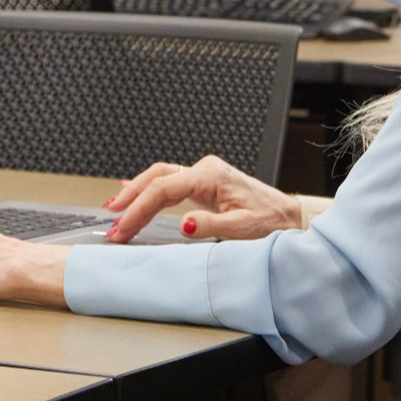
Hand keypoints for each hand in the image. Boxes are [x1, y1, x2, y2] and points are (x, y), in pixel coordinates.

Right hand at [103, 155, 299, 243]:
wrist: (287, 216)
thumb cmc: (270, 221)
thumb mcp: (243, 229)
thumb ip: (212, 227)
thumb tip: (184, 224)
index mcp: (211, 176)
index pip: (164, 189)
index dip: (139, 208)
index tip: (123, 226)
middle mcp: (204, 170)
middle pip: (156, 178)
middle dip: (131, 199)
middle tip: (113, 221)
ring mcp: (203, 175)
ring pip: (160, 179)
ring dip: (136, 195)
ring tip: (115, 213)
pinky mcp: (203, 184)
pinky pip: (169, 184)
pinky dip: (149, 192)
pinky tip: (131, 194)